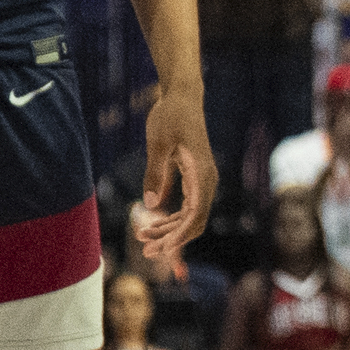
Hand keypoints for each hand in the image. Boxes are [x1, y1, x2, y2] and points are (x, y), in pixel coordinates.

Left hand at [133, 83, 215, 259]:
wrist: (182, 97)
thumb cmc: (171, 115)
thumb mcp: (158, 142)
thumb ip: (155, 172)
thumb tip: (151, 204)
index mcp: (202, 173)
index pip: (196, 215)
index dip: (180, 236)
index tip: (161, 250)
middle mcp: (206, 180)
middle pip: (194, 221)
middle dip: (172, 240)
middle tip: (146, 253)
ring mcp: (202, 179)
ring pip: (190, 216)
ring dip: (169, 230)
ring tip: (143, 238)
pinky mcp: (194, 177)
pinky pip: (187, 206)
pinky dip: (171, 217)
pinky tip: (153, 223)